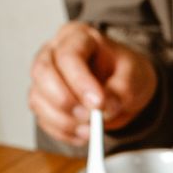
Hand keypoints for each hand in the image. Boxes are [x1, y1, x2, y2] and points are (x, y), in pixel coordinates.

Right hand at [28, 21, 157, 145]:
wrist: (125, 85)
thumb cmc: (126, 73)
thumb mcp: (135, 75)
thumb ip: (122, 89)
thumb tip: (106, 108)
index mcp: (78, 37)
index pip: (68, 55)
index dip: (80, 81)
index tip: (98, 104)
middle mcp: (53, 52)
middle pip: (42, 73)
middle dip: (65, 100)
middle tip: (90, 118)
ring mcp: (44, 76)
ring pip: (37, 97)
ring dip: (63, 120)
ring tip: (91, 131)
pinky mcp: (44, 100)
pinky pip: (42, 118)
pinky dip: (62, 132)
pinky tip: (83, 135)